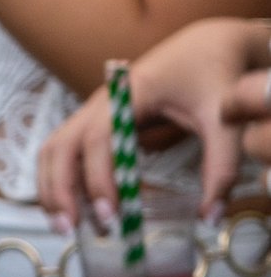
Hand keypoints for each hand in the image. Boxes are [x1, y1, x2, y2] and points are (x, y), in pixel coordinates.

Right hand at [37, 17, 270, 221]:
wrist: (205, 47)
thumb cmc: (213, 77)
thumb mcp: (224, 121)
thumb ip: (222, 168)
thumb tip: (210, 219)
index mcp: (130, 92)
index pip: (98, 138)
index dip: (98, 177)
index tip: (112, 214)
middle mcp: (101, 100)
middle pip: (61, 144)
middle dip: (60, 188)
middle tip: (71, 229)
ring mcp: (93, 110)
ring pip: (54, 149)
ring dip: (52, 186)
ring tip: (66, 226)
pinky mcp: (95, 121)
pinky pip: (64, 151)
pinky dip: (59, 179)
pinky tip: (72, 208)